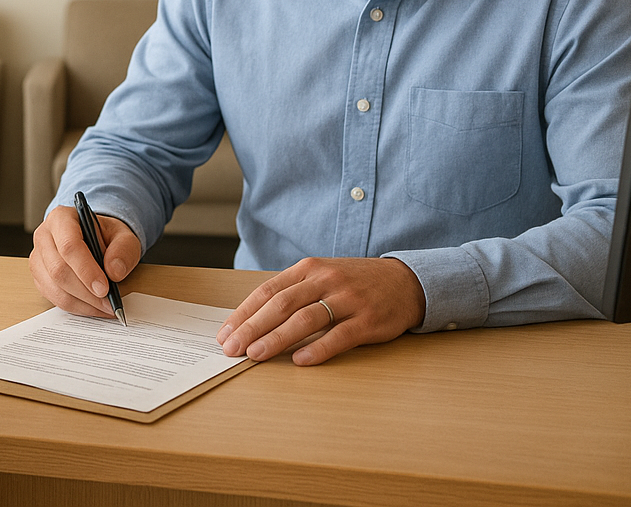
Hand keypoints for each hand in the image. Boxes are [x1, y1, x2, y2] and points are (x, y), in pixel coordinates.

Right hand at [29, 205, 141, 317]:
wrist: (95, 239)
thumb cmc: (106, 235)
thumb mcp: (123, 236)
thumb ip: (123, 250)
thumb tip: (114, 272)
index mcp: (62, 218)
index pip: (69, 246)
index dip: (86, 270)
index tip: (105, 288)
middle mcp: (44, 236)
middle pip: (58, 270)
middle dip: (86, 292)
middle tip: (109, 303)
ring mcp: (38, 258)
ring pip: (54, 288)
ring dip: (82, 303)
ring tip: (105, 307)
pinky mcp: (39, 277)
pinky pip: (53, 298)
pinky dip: (76, 307)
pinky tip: (93, 307)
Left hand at [216, 257, 424, 365]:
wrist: (405, 282)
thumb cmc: (354, 283)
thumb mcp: (321, 277)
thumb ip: (292, 294)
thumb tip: (252, 321)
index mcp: (308, 269)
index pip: (267, 291)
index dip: (243, 313)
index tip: (224, 333)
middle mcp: (325, 280)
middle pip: (281, 304)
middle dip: (252, 327)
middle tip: (232, 348)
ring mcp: (348, 299)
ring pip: (305, 318)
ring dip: (277, 338)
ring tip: (256, 354)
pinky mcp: (368, 320)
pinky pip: (339, 335)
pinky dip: (318, 348)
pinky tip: (300, 360)